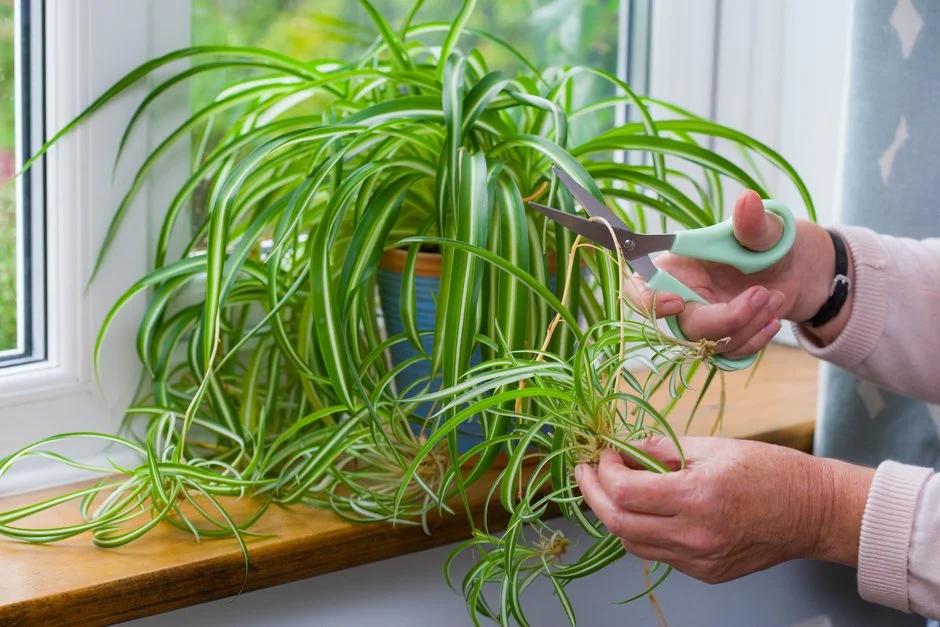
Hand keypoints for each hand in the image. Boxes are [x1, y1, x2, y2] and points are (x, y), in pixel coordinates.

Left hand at [574, 437, 873, 583]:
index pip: (625, 492)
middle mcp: (695, 535)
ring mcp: (699, 560)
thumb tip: (624, 448)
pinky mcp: (705, 573)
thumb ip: (663, 449)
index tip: (602, 453)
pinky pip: (657, 554)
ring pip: (632, 544)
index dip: (603, 471)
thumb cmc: (770, 471)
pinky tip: (642, 509)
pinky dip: (640, 530)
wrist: (814, 512)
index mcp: (697, 497)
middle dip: (593, 495)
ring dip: (613, 515)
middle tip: (586, 471)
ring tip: (608, 488)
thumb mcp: (715, 446)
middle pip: (619, 523)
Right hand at [625, 190, 849, 355]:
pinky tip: (773, 319)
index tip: (679, 303)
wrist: (793, 269)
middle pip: (683, 326)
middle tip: (762, 293)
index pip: (641, 290)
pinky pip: (730, 353)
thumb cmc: (769, 242)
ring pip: (711, 344)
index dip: (649, 302)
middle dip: (725, 318)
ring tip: (775, 298)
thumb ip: (752, 222)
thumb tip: (748, 200)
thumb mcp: (764, 230)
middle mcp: (682, 297)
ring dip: (749, 325)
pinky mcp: (720, 340)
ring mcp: (701, 322)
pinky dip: (755, 340)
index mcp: (675, 267)